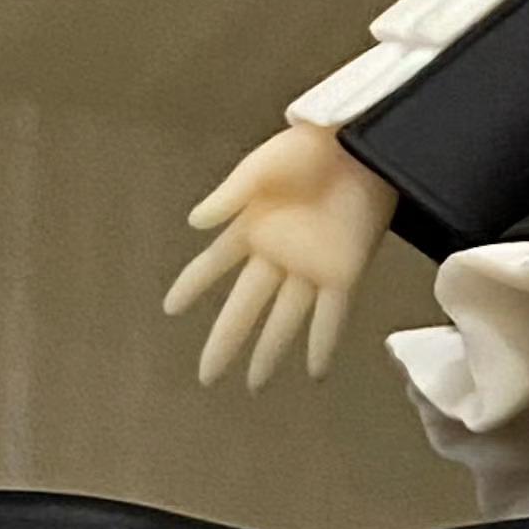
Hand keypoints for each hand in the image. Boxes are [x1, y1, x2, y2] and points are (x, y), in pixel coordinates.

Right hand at [165, 123, 396, 387]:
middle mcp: (276, 255)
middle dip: (224, 341)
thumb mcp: (259, 167)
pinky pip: (330, 315)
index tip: (169, 309)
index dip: (191, 287)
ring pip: (283, 320)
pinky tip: (314, 372)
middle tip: (206, 377)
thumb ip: (227, 197)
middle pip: (244, 308)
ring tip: (253, 385)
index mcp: (251, 227)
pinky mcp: (344, 271)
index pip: (212, 267)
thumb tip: (194, 225)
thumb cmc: (308, 148)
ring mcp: (309, 266)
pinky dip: (322, 343)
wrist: (359, 143)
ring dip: (269, 351)